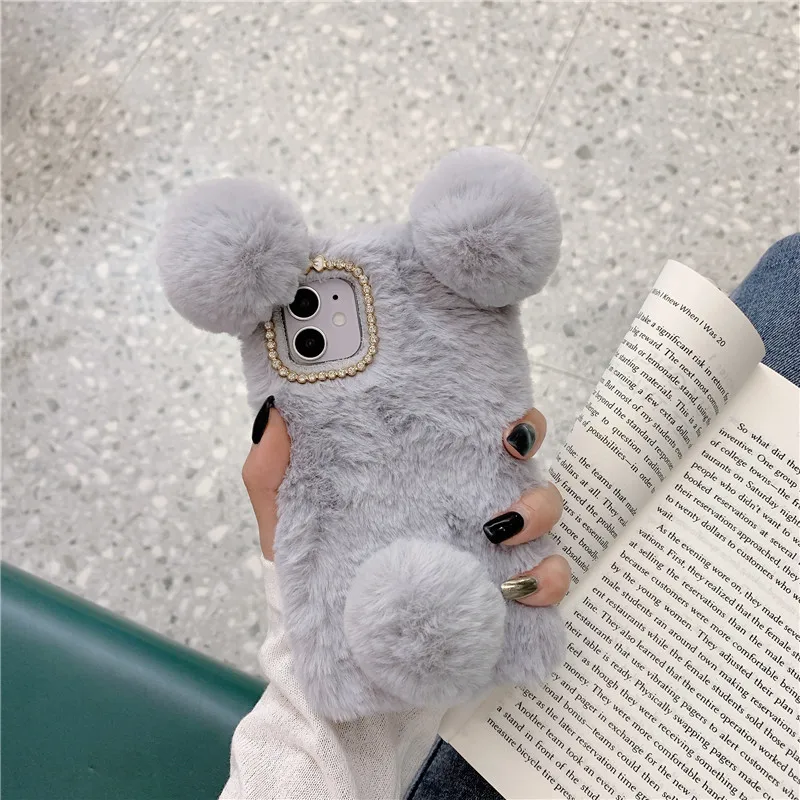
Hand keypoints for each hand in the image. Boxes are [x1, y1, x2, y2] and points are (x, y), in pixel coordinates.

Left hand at [242, 399, 570, 605]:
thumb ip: (271, 470)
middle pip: (526, 471)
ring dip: (542, 516)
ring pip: (545, 518)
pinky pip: (542, 584)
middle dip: (528, 462)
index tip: (504, 428)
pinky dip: (548, 581)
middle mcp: (463, 506)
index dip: (509, 420)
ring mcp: (484, 552)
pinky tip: (521, 587)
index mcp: (425, 477)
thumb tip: (274, 414)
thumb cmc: (307, 574)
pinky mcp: (493, 598)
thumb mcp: (283, 519)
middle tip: (507, 478)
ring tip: (502, 533)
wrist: (321, 649)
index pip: (479, 434)